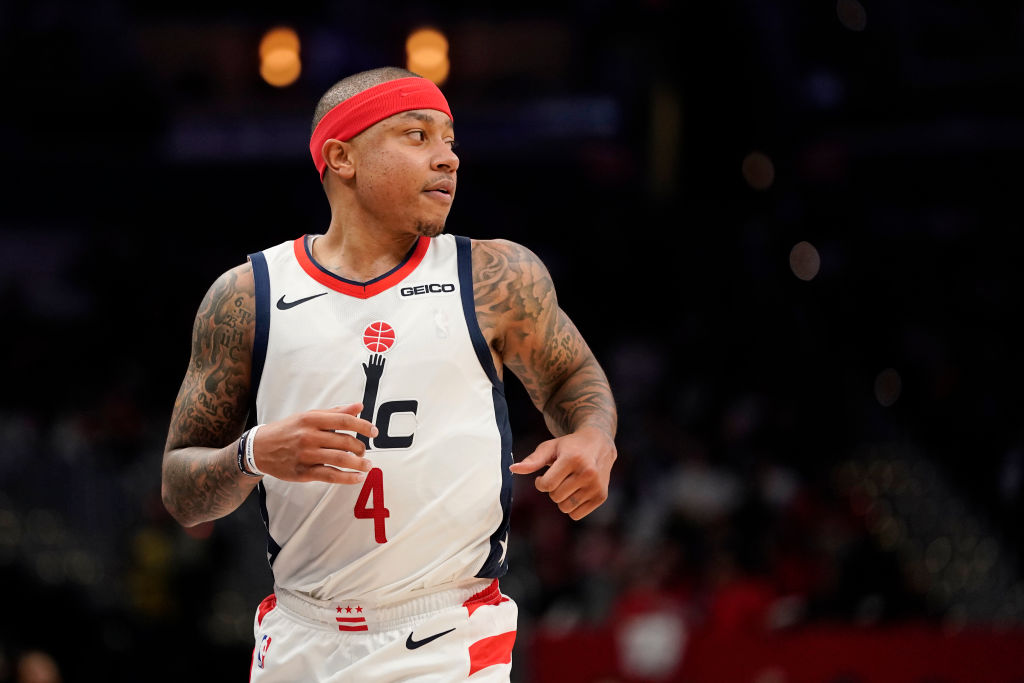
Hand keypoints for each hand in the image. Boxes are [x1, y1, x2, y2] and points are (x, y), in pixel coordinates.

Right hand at [252, 403, 377, 483]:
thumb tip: (359, 407)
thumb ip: (335, 412)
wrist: (259, 448)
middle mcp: (309, 436)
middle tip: (364, 451)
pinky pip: (330, 476)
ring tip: (368, 465)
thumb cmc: (288, 430)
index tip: (374, 432)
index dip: (363, 426)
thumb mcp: (309, 416)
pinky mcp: (304, 472)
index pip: (344, 421)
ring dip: (359, 464)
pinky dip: (348, 478)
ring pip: (340, 460)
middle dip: (360, 448)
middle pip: (345, 442)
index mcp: (312, 419)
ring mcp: (306, 455)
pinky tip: (358, 478)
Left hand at [509, 426, 615, 519]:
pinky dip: (572, 507)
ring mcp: (596, 486)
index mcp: (573, 459)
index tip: (543, 476)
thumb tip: (513, 469)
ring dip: (562, 499)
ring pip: (565, 508)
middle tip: (560, 477)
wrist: (599, 444)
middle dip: (553, 489)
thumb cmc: (569, 446)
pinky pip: (577, 515)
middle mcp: (588, 473)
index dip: (540, 482)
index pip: (547, 485)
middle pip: (556, 497)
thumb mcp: (549, 448)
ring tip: (569, 484)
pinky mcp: (602, 496)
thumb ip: (532, 460)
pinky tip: (577, 491)